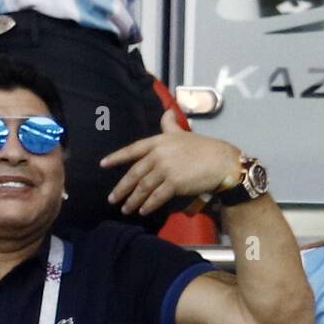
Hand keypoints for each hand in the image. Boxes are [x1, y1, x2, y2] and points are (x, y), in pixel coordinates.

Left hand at [100, 110, 241, 216]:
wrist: (221, 161)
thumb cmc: (203, 148)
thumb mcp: (183, 133)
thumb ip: (170, 125)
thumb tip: (165, 112)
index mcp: (159, 141)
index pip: (133, 149)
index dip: (117, 157)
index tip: (103, 164)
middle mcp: (159, 154)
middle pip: (135, 173)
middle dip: (122, 188)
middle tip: (112, 199)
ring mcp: (166, 169)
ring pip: (143, 187)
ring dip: (133, 200)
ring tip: (126, 209)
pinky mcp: (174, 183)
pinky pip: (156, 197)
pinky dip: (148, 205)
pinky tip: (143, 211)